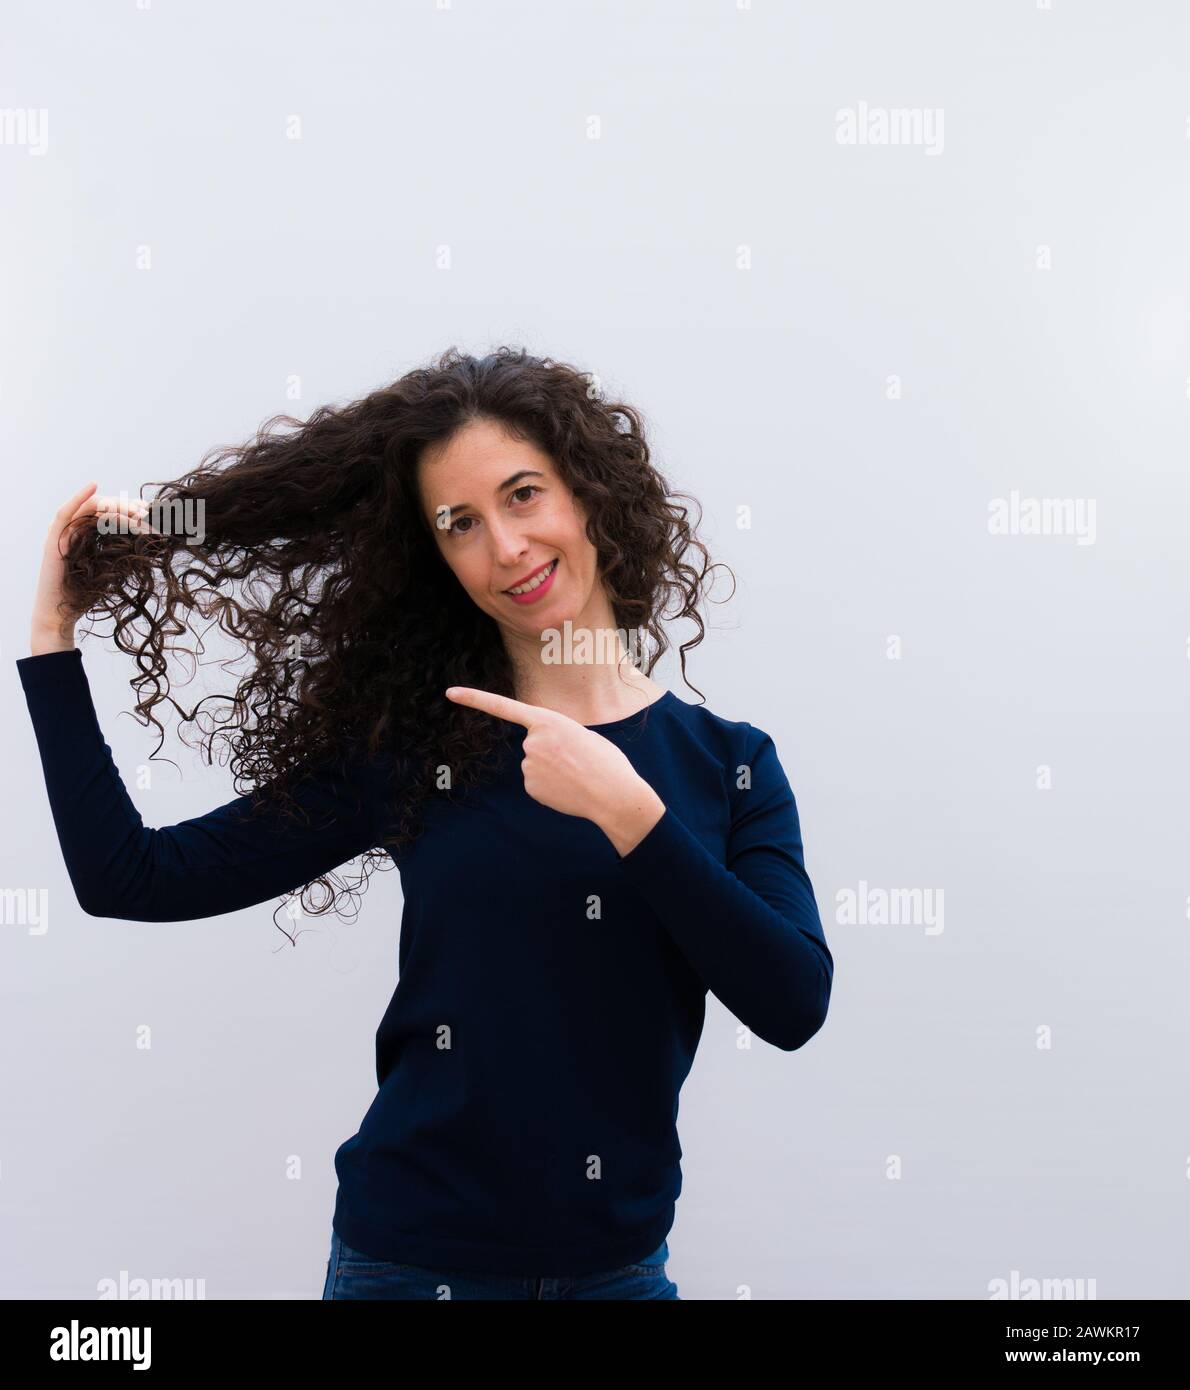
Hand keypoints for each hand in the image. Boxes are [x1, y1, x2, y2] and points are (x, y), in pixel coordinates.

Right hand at [29, 483, 155, 652]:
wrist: (62, 615)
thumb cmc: (88, 595)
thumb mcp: (113, 570)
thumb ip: (124, 553)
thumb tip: (153, 540)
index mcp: (89, 534)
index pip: (112, 514)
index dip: (131, 510)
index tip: (150, 514)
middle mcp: (76, 530)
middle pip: (103, 507)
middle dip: (126, 507)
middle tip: (146, 513)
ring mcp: (63, 533)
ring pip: (90, 508)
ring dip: (114, 506)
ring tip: (135, 511)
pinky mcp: (53, 541)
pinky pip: (64, 514)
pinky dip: (78, 498)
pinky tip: (93, 487)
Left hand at [444, 686, 665, 853]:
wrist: (614, 795)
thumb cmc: (606, 762)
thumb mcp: (583, 735)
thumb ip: (557, 735)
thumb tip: (546, 753)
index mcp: (548, 720)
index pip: (504, 706)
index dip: (474, 698)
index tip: (450, 692)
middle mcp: (531, 741)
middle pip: (532, 743)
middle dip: (551, 750)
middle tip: (577, 758)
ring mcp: (528, 765)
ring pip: (535, 764)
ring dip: (552, 769)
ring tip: (576, 774)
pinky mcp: (530, 787)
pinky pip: (537, 782)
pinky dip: (551, 786)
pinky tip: (568, 788)